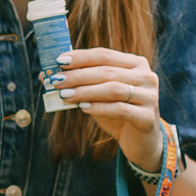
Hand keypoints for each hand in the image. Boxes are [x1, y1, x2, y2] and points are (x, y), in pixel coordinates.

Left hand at [53, 46, 164, 168]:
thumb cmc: (117, 113)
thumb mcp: (99, 95)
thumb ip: (80, 83)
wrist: (140, 141)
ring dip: (85, 91)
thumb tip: (45, 75)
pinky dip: (99, 107)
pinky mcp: (148, 117)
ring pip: (113, 89)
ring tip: (65, 95)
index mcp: (136, 64)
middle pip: (107, 71)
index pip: (104, 55)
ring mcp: (150, 96)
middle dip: (78, 75)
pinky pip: (120, 109)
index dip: (80, 57)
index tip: (59, 61)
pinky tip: (82, 108)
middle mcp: (147, 76)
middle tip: (57, 80)